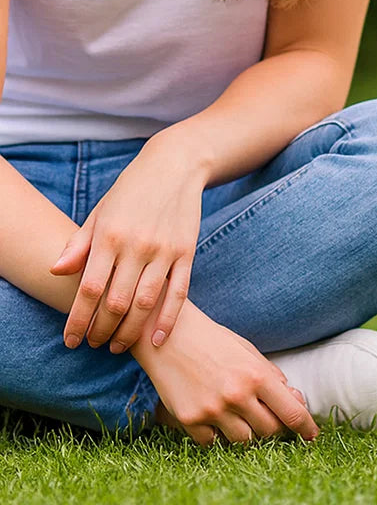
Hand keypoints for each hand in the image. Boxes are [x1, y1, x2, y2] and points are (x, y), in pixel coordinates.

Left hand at [51, 130, 205, 351]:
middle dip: (102, 331)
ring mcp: (165, 250)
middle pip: (116, 302)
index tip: (71, 340)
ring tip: (118, 346)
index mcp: (110, 235)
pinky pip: (179, 293)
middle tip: (94, 344)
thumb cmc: (130, 191)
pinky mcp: (186, 252)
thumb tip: (55, 271)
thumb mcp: (100, 212)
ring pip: (146, 303)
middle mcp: (137, 245)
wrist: (175, 166)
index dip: (78, 320)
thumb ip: (79, 244)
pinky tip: (158, 339)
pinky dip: (168, 320)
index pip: (89, 289)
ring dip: (130, 331)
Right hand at [134, 298, 318, 444]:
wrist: (169, 336)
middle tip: (265, 414)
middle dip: (273, 425)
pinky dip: (216, 434)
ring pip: (243, 441)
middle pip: (269, 431)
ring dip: (246, 431)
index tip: (312, 435)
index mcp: (257, 375)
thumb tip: (295, 400)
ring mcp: (212, 410)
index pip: (291, 411)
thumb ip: (272, 377)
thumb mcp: (249, 352)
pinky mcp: (190, 420)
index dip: (305, 427)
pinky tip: (212, 414)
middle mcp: (237, 395)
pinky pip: (212, 442)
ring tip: (237, 411)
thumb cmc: (214, 341)